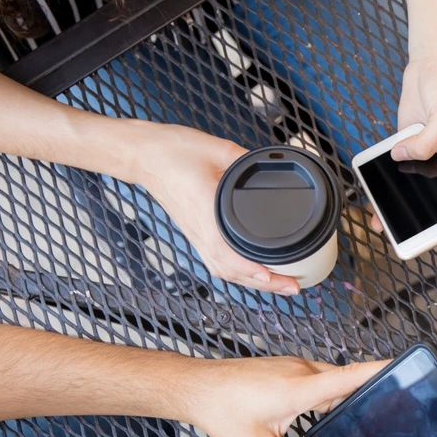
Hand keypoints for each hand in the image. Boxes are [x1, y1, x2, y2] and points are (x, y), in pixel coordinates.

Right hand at [133, 123, 300, 293]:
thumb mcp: (218, 149)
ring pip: (224, 270)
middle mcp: (200, 230)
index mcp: (204, 209)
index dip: (249, 268)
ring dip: (252, 283)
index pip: (225, 250)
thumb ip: (246, 161)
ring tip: (280, 286)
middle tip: (293, 287)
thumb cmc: (173, 151)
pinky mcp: (196, 234)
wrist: (144, 155)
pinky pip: (217, 263)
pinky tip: (254, 276)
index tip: (271, 276)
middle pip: (230, 270)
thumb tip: (273, 168)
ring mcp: (196, 235)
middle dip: (263, 284)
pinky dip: (238, 274)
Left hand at [182, 357, 385, 436]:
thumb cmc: (221, 413)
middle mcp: (300, 371)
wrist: (193, 387)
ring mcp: (293, 366)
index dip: (381, 371)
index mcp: (300, 389)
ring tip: (359, 415)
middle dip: (369, 390)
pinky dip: (328, 391)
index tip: (405, 367)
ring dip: (344, 393)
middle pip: (347, 377)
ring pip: (331, 378)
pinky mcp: (285, 367)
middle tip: (390, 407)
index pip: (351, 376)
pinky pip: (317, 377)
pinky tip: (324, 411)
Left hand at [369, 57, 436, 236]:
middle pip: (426, 189)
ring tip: (379, 210)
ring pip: (407, 177)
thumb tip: (402, 156)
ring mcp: (422, 151)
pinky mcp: (405, 142)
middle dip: (410, 206)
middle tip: (393, 223)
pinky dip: (383, 170)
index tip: (426, 225)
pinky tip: (373, 181)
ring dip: (393, 190)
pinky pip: (393, 161)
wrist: (430, 64)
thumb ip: (426, 143)